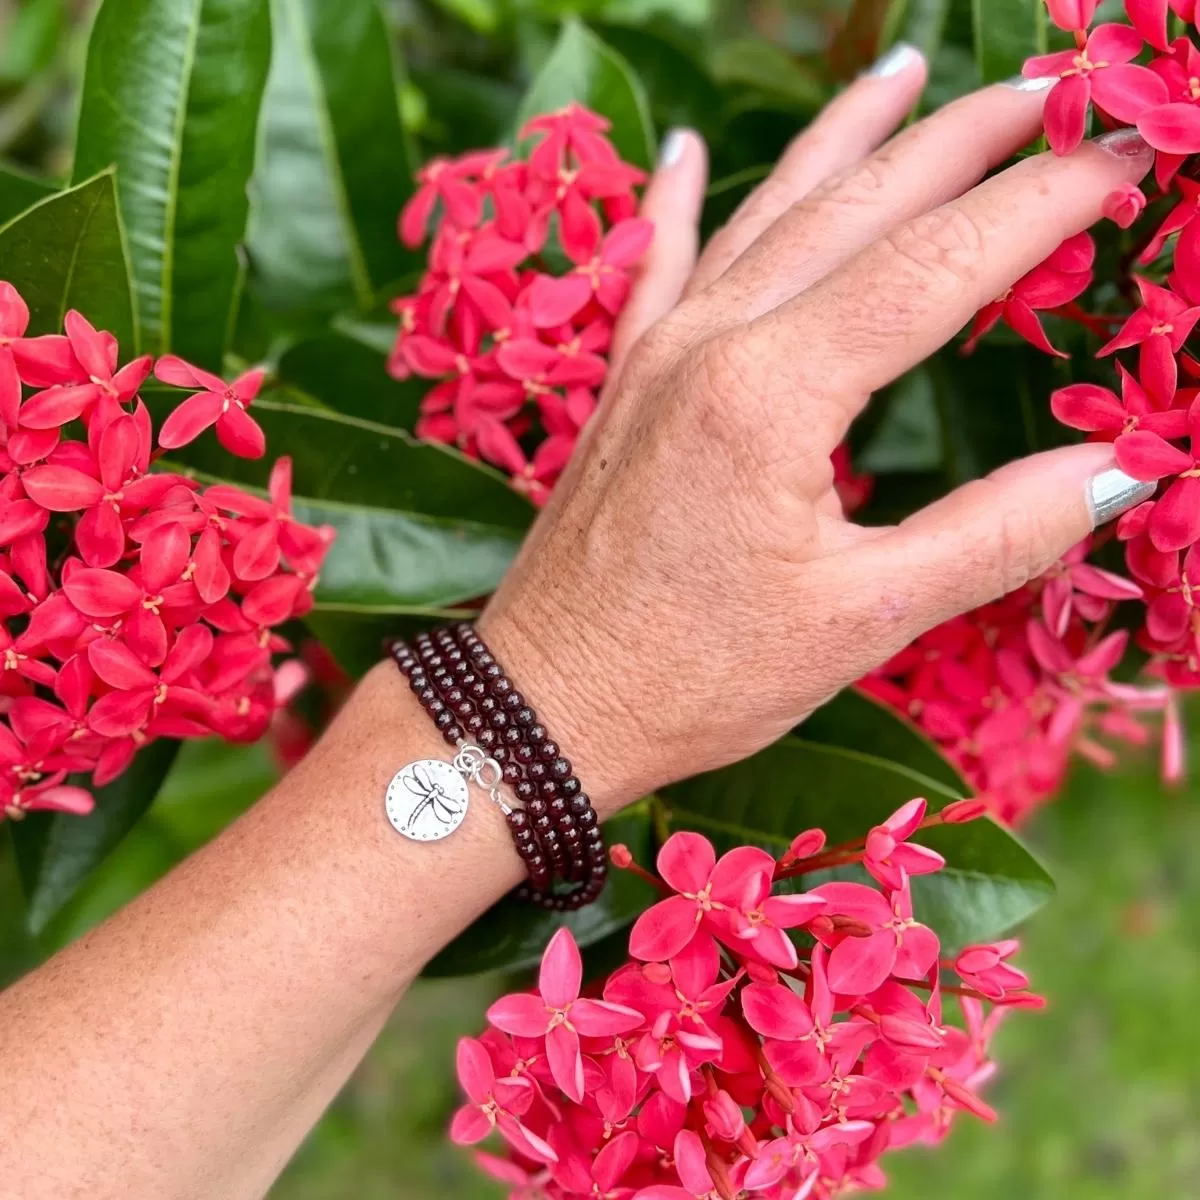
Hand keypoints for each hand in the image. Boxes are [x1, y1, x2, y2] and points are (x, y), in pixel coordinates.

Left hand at [480, 49, 1155, 814]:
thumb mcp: (862, 621)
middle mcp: (709, 345)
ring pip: (765, 215)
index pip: (936, 265)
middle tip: (1051, 87)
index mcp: (772, 394)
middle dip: (962, 139)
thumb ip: (994, 535)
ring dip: (844, 140)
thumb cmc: (693, 677)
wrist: (545, 705)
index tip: (1123, 159)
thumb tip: (1117, 469)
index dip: (1041, 203)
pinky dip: (679, 202)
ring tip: (907, 69)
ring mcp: (655, 355)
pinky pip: (658, 267)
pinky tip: (683, 146)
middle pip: (856, 208)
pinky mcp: (622, 385)